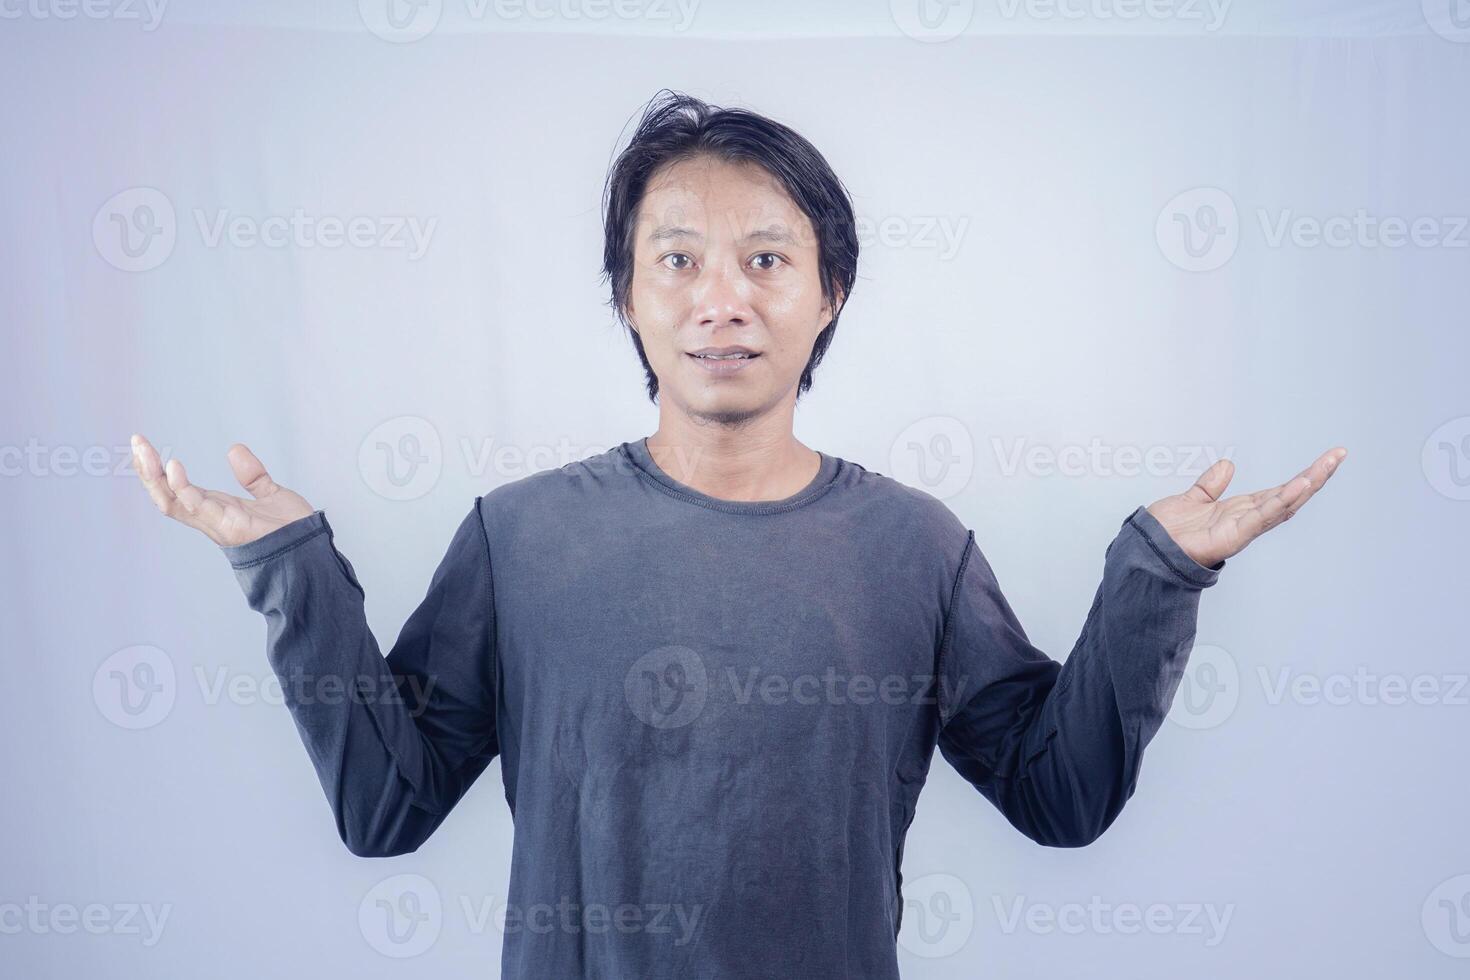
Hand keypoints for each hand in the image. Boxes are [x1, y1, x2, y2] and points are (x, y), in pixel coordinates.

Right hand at [129, 433, 314, 546]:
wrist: (314, 549)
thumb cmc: (293, 531)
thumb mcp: (270, 494)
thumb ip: (252, 475)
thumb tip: (234, 449)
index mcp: (216, 510)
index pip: (176, 491)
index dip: (158, 472)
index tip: (144, 446)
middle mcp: (211, 518)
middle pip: (166, 497)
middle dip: (147, 471)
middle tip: (136, 442)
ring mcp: (217, 523)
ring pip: (172, 503)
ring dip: (154, 477)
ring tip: (143, 450)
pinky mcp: (229, 526)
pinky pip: (197, 507)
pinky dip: (182, 487)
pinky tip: (173, 466)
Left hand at [1146, 446, 1347, 568]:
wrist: (1147, 552)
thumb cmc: (1167, 534)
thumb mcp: (1193, 500)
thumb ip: (1211, 485)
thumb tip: (1227, 466)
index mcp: (1241, 511)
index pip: (1279, 490)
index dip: (1302, 476)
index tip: (1326, 459)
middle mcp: (1247, 520)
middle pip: (1289, 496)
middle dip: (1316, 477)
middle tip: (1338, 455)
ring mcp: (1243, 529)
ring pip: (1282, 504)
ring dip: (1306, 485)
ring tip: (1327, 466)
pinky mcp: (1233, 536)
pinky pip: (1262, 517)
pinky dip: (1281, 501)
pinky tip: (1299, 486)